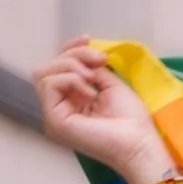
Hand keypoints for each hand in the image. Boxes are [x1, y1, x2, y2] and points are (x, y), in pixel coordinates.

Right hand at [33, 37, 163, 174]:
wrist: (139, 144)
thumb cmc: (132, 121)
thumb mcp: (112, 85)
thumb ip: (93, 69)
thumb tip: (84, 56)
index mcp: (73, 99)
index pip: (57, 67)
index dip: (69, 49)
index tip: (88, 39)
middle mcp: (60, 106)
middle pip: (48, 67)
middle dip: (73, 56)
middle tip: (99, 62)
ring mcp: (54, 114)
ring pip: (43, 73)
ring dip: (70, 67)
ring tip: (93, 79)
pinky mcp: (54, 120)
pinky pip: (48, 85)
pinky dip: (69, 80)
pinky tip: (89, 92)